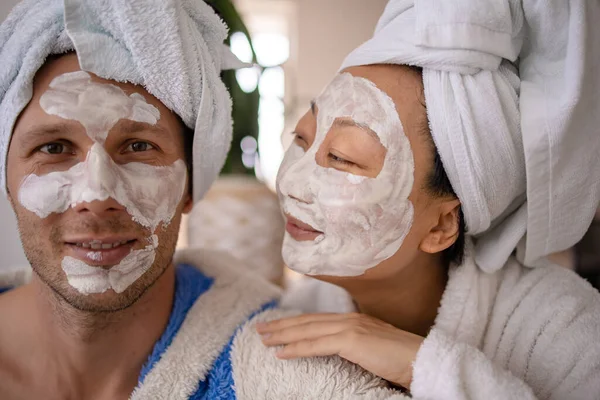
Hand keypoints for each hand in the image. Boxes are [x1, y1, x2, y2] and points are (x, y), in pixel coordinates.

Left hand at [256, 312, 423, 388]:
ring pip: (308, 330)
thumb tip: (341, 353)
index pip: (317, 320)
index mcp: (355, 320)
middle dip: (282, 324)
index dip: (295, 323)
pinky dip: (296, 348)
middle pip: (308, 321)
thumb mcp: (374, 351)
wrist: (423, 360)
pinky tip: (280, 352)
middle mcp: (350, 319)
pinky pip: (317, 345)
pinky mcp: (352, 340)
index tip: (277, 326)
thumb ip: (356, 348)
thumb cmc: (403, 361)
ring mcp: (351, 327)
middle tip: (260, 327)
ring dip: (282, 334)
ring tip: (263, 338)